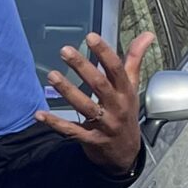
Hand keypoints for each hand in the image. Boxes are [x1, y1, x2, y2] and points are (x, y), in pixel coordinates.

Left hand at [37, 32, 152, 173]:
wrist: (126, 153)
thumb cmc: (126, 113)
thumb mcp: (132, 87)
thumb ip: (134, 60)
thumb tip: (147, 34)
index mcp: (126, 92)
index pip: (116, 69)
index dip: (104, 52)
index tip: (91, 37)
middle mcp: (116, 107)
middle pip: (99, 85)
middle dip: (82, 67)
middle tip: (65, 51)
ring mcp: (104, 125)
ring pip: (85, 106)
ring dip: (67, 91)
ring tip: (52, 76)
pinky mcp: (91, 140)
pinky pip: (72, 131)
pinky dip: (55, 123)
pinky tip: (40, 114)